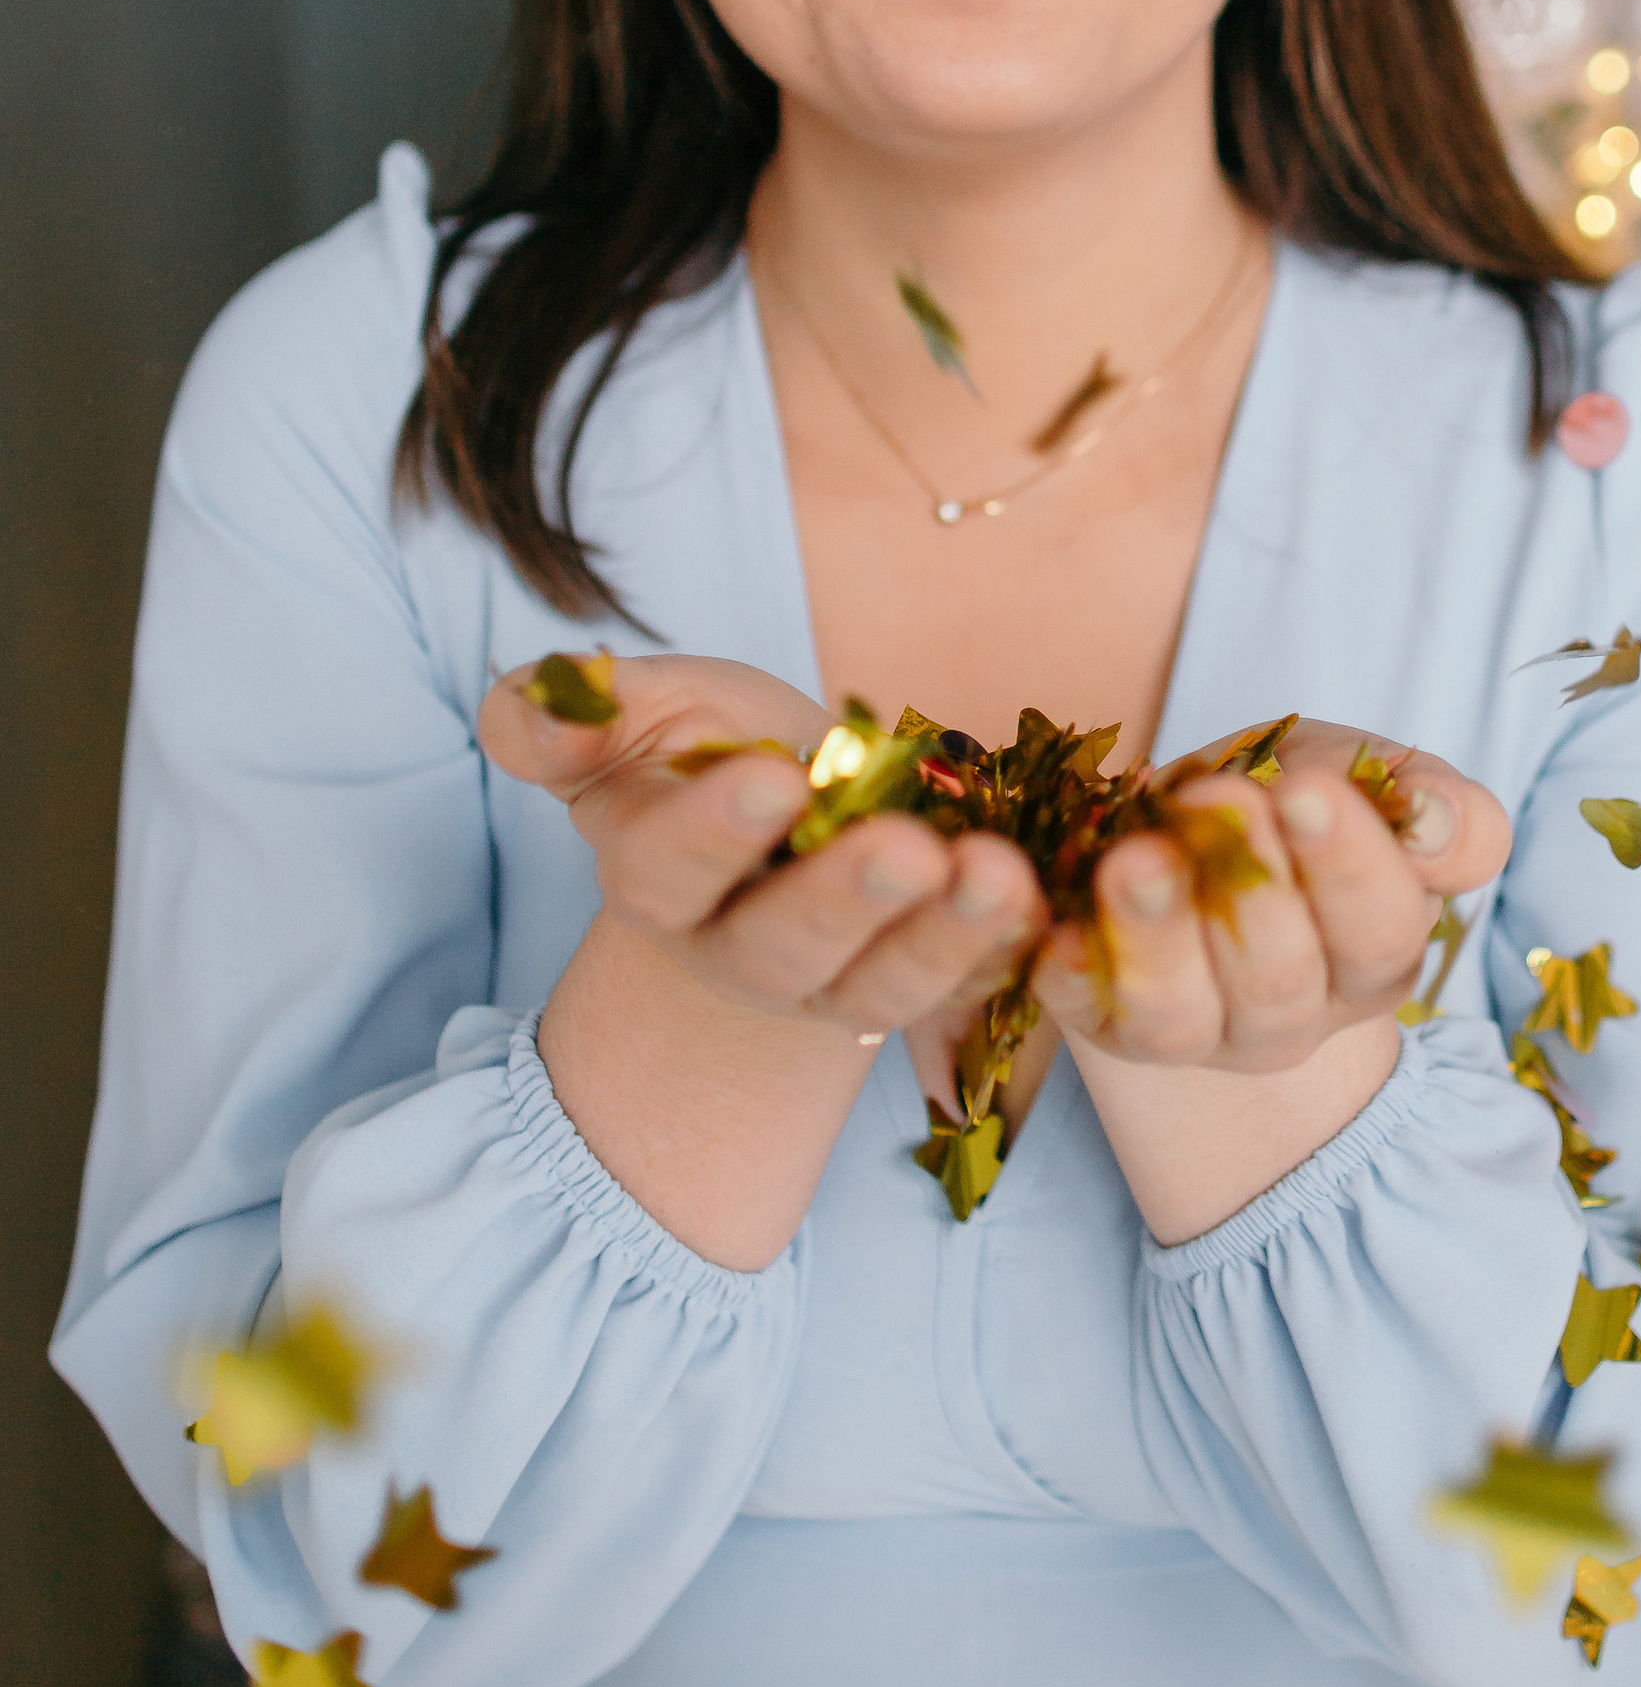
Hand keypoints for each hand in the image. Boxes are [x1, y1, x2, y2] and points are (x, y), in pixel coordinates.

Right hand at [480, 653, 1044, 1053]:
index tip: (773, 779)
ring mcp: (831, 986)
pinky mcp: (917, 990)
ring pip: (881, 984)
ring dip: (945, 935)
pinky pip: (965, 988)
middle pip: (782, 945)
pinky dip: (1006, 951)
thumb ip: (570, 712)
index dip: (714, 831)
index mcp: (654, 879)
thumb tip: (550, 696)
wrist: (790, 821)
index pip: (667, 868)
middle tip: (908, 849)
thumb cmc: (705, 752)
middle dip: (846, 898)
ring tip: (999, 874)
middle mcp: (737, 951)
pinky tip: (1044, 902)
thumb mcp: (643, 713)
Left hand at [1035, 722, 1509, 1078]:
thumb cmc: (1298, 802)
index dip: (1348, 868)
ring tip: (1134, 860)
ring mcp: (1189, 1031)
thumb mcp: (1373, 781)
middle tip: (1217, 800)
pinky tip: (1057, 932)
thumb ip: (1437, 809)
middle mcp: (1285, 1018)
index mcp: (1370, 963)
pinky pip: (1081, 1012)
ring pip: (1176, 1015)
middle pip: (1278, 983)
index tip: (1309, 793)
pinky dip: (1067, 974)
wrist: (1191, 828)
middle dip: (1249, 891)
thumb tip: (1436, 827)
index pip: (1378, 933)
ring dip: (1155, 938)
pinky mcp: (1100, 1019)